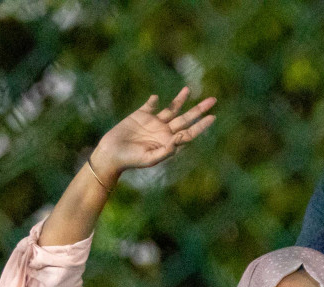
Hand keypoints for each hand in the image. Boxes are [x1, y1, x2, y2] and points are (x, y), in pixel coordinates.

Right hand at [91, 88, 216, 181]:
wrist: (111, 154)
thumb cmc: (131, 160)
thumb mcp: (150, 158)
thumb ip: (167, 150)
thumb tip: (181, 138)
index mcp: (169, 142)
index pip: (190, 133)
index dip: (202, 125)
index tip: (212, 117)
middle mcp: (164, 131)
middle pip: (186, 118)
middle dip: (199, 110)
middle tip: (213, 100)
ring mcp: (153, 122)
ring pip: (171, 109)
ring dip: (180, 99)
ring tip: (189, 89)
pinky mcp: (140, 115)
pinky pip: (150, 105)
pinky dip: (154, 101)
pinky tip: (157, 98)